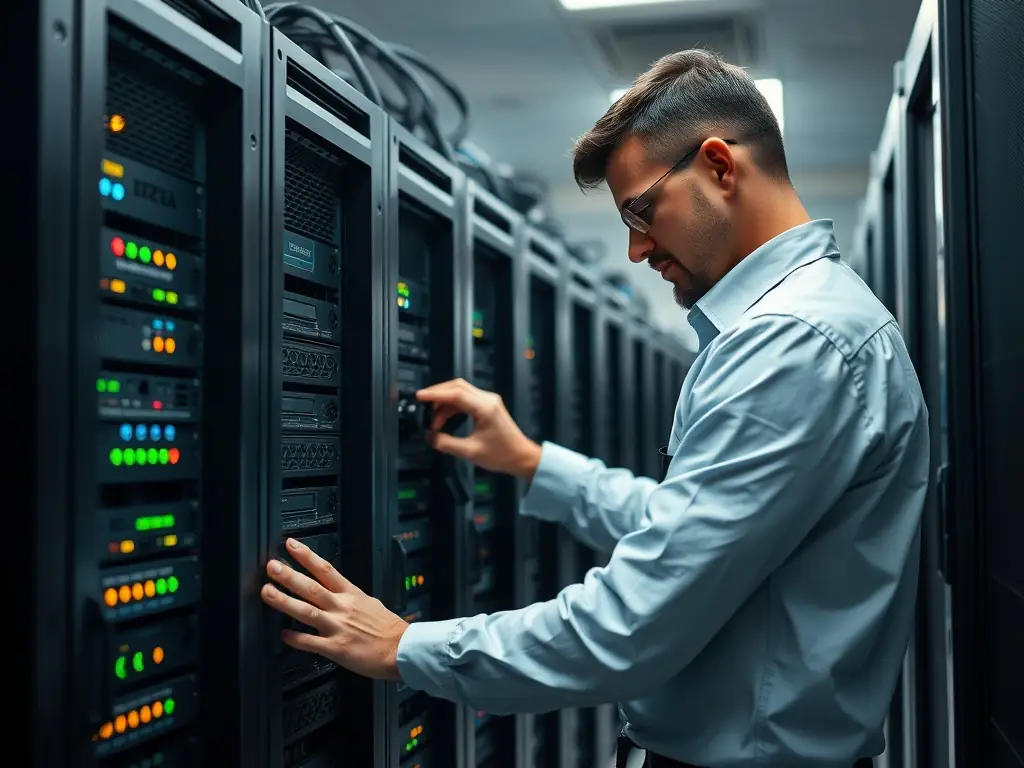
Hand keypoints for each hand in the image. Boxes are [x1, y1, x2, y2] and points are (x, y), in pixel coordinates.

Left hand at [260, 537, 408, 680]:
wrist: (401, 648)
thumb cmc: (388, 627)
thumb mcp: (370, 602)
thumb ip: (350, 597)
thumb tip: (337, 591)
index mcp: (351, 594)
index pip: (326, 569)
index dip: (307, 556)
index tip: (291, 545)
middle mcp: (342, 607)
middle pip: (312, 587)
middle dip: (289, 576)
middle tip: (272, 566)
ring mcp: (338, 627)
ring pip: (307, 611)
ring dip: (284, 602)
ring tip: (267, 593)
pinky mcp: (336, 648)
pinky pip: (311, 642)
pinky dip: (296, 639)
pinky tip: (283, 634)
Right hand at [417, 378, 541, 479]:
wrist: (522, 457)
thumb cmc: (501, 455)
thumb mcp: (471, 452)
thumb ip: (447, 444)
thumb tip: (430, 437)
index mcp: (485, 408)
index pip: (456, 394)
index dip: (436, 394)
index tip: (420, 396)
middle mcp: (487, 399)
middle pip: (458, 386)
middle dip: (438, 394)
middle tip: (422, 404)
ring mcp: (489, 400)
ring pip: (461, 391)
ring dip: (445, 402)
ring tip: (434, 420)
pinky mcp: (488, 405)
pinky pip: (466, 398)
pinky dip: (453, 405)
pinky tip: (444, 417)